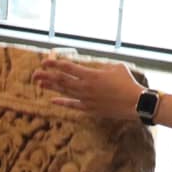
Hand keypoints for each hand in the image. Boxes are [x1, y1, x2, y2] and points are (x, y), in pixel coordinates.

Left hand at [32, 56, 146, 119]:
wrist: (135, 103)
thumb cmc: (128, 82)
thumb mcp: (115, 68)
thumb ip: (100, 67)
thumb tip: (92, 67)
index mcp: (91, 75)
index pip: (67, 68)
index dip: (54, 64)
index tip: (44, 61)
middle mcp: (85, 87)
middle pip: (61, 81)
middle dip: (46, 77)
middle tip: (35, 74)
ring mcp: (86, 99)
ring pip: (64, 92)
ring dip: (51, 88)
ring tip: (39, 84)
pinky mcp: (89, 109)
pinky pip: (72, 105)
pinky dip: (62, 102)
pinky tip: (52, 100)